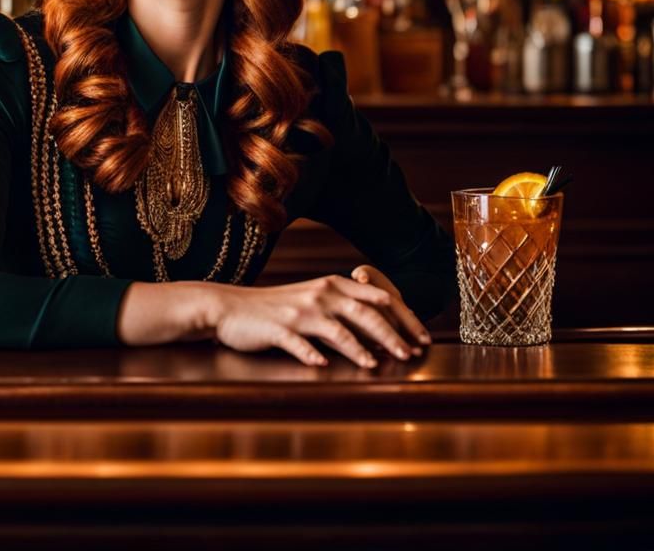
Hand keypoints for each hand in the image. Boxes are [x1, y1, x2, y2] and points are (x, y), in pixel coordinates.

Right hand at [208, 274, 430, 368]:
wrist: (230, 307)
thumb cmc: (276, 308)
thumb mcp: (313, 301)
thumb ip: (344, 311)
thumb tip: (381, 334)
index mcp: (333, 285)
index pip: (379, 299)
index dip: (405, 318)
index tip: (423, 337)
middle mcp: (321, 295)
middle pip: (366, 314)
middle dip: (393, 335)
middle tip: (411, 354)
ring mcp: (300, 312)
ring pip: (338, 331)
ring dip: (361, 349)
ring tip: (377, 365)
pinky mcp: (279, 329)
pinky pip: (301, 344)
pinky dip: (313, 356)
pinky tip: (324, 367)